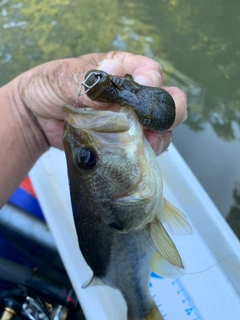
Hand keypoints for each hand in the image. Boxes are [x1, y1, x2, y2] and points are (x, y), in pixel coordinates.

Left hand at [18, 51, 186, 151]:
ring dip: (160, 135)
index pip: (149, 70)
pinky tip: (137, 152)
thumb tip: (113, 73)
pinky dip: (146, 150)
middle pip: (166, 100)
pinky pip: (145, 146)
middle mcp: (132, 94)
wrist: (36, 117)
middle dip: (168, 110)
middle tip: (157, 121)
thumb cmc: (50, 87)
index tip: (145, 86)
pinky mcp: (124, 140)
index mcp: (122, 69)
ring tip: (146, 142)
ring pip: (161, 127)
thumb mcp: (65, 77)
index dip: (152, 79)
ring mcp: (131, 119)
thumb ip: (90, 79)